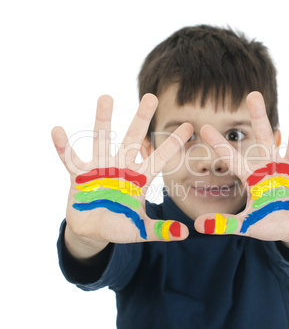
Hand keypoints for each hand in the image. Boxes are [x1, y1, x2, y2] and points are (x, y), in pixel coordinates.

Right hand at [51, 94, 192, 255]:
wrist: (93, 230)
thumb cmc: (119, 226)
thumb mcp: (140, 230)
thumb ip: (160, 230)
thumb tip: (185, 234)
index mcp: (139, 179)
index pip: (159, 158)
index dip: (173, 143)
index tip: (189, 126)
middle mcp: (121, 168)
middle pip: (133, 139)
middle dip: (141, 119)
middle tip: (151, 97)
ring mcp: (100, 169)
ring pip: (102, 140)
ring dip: (103, 120)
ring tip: (106, 97)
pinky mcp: (79, 175)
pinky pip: (70, 158)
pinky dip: (63, 146)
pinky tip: (57, 130)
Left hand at [194, 92, 288, 248]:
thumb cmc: (270, 221)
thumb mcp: (248, 224)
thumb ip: (226, 224)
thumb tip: (198, 225)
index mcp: (254, 177)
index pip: (233, 159)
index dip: (220, 145)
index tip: (203, 128)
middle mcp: (273, 168)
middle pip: (264, 139)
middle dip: (258, 119)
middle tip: (252, 94)